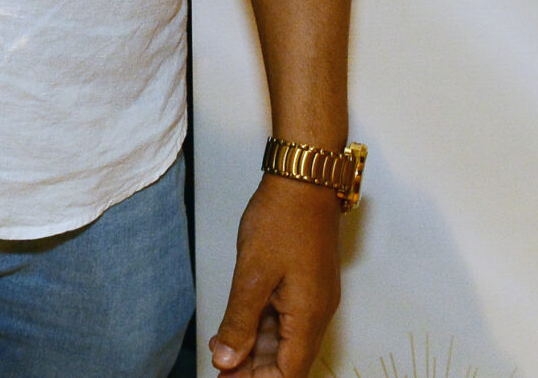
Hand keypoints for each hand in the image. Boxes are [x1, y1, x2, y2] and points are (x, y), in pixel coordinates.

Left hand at [210, 175, 341, 375]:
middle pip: (288, 361)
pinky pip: (285, 319)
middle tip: (220, 371)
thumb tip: (227, 362)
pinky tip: (235, 328)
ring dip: (254, 351)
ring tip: (221, 353)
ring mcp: (313, 298)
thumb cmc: (282, 218)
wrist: (304, 178)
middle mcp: (317, 312)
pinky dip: (260, 328)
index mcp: (308, 315)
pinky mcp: (306, 284)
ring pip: (284, 341)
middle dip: (254, 371)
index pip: (289, 372)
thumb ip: (239, 322)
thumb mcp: (252, 274)